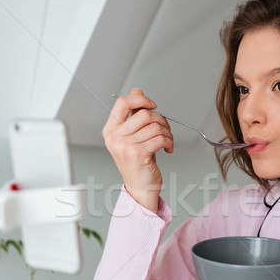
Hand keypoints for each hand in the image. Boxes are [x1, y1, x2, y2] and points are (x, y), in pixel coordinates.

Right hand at [103, 88, 173, 212]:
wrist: (140, 188)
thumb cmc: (138, 163)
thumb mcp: (133, 136)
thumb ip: (133, 114)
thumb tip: (137, 91)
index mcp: (110, 130)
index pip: (122, 102)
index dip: (140, 99)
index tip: (152, 105)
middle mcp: (115, 137)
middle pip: (144, 113)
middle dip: (161, 120)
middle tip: (165, 130)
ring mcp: (125, 146)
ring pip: (155, 126)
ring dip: (167, 133)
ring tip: (167, 141)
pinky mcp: (138, 154)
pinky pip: (160, 138)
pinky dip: (169, 142)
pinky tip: (168, 148)